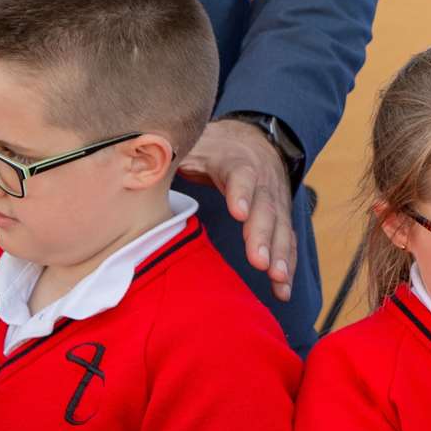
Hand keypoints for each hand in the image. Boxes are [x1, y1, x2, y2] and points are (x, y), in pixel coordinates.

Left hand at [179, 119, 295, 300]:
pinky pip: (287, 241)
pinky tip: (283, 289)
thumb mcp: (194, 146)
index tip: (238, 213)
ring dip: (280, 255)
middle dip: (263, 236)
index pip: (241, 177)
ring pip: (281, 228)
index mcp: (236, 163)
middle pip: (265, 209)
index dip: (241, 194)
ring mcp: (275, 201)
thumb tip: (142, 169)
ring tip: (277, 279)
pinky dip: (287, 265)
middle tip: (259, 262)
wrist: (254, 141)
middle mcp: (262, 183)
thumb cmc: (215, 150)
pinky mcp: (281, 218)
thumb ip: (174, 158)